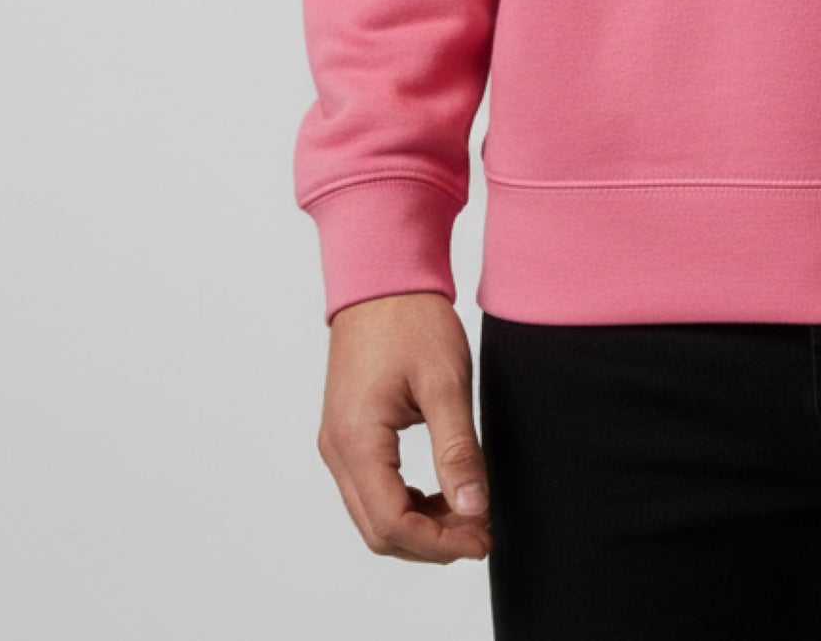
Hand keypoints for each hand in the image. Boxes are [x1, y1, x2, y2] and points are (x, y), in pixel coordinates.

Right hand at [316, 291, 494, 562]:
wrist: (383, 278)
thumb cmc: (412, 320)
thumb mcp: (446, 383)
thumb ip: (458, 450)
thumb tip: (474, 508)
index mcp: (357, 441)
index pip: (393, 524)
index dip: (440, 542)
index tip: (483, 537)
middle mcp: (337, 450)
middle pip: (378, 530)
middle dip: (431, 542)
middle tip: (481, 534)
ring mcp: (338, 442)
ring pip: (372, 515)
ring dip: (418, 526)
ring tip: (468, 515)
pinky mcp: (348, 433)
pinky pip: (371, 489)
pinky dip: (405, 503)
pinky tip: (442, 492)